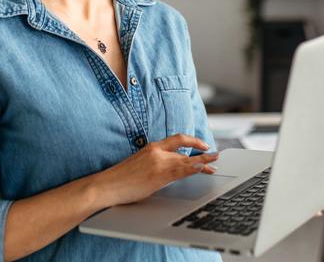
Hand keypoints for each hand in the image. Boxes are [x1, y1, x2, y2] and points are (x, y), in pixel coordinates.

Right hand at [91, 134, 218, 208]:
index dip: (192, 140)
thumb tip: (170, 169)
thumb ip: (156, 163)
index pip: (176, 139)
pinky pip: (181, 171)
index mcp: (151, 147)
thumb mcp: (140, 164)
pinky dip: (194, 169)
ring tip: (215, 164)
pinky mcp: (158, 175)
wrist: (107, 185)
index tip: (203, 145)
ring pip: (186, 161)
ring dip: (203, 162)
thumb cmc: (121, 179)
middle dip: (201, 153)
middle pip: (184, 149)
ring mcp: (158, 163)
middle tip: (215, 155)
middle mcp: (156, 151)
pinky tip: (202, 169)